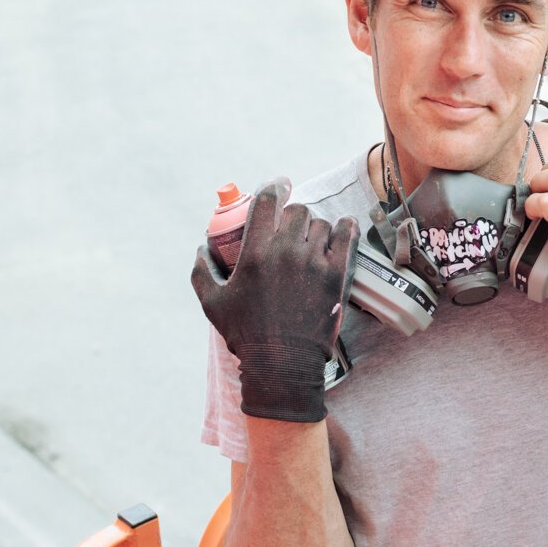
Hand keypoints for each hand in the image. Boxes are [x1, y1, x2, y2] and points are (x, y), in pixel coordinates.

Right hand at [192, 179, 358, 421]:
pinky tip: (343, 227)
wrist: (283, 363)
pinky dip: (345, 229)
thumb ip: (201, 271)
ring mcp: (314, 264)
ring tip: (310, 239)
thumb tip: (200, 248)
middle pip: (297, 211)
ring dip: (314, 227)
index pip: (267, 203)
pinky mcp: (336, 276)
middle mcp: (286, 253)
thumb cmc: (245, 334)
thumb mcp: (212, 302)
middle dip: (292, 214)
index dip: (274, 186)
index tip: (279, 183)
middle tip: (291, 226)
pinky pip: (346, 238)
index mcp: (255, 254)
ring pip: (320, 224)